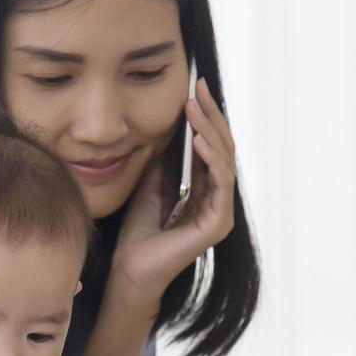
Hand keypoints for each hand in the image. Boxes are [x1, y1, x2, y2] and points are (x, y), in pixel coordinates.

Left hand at [112, 77, 236, 301]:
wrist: (130, 267)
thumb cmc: (139, 230)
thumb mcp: (151, 182)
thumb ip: (165, 158)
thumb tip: (171, 123)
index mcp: (205, 188)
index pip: (213, 144)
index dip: (206, 115)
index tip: (195, 87)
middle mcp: (218, 198)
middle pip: (223, 147)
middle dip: (211, 115)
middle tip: (197, 89)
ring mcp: (220, 212)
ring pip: (225, 160)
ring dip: (210, 131)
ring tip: (194, 109)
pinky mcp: (216, 225)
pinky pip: (221, 184)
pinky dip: (212, 160)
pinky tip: (199, 141)